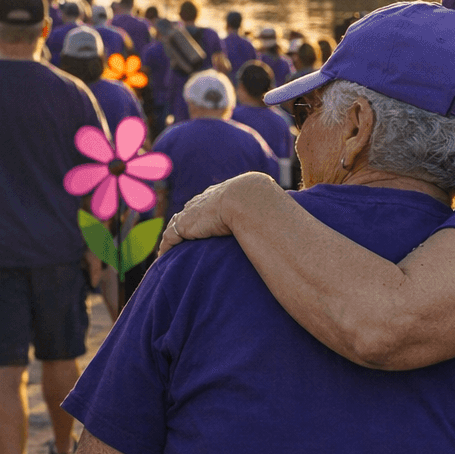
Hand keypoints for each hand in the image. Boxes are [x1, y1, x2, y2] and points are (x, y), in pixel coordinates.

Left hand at [157, 172, 273, 256]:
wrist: (249, 199)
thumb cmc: (263, 204)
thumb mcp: (265, 207)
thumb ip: (269, 216)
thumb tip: (290, 225)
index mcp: (221, 194)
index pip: (206, 205)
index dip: (202, 216)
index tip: (200, 226)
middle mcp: (204, 201)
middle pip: (189, 213)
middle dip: (184, 224)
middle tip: (180, 237)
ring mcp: (193, 213)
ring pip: (176, 226)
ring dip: (172, 238)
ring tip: (168, 252)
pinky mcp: (185, 225)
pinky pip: (170, 238)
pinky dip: (166, 248)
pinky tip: (164, 259)